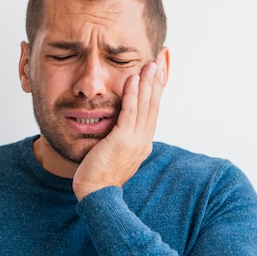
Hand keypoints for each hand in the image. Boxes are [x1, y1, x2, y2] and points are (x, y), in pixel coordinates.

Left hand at [72, 58, 165, 200]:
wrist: (96, 195)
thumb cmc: (99, 176)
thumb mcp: (114, 153)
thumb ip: (119, 138)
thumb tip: (117, 127)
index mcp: (143, 143)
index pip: (152, 111)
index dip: (156, 91)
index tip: (157, 73)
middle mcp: (144, 140)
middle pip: (154, 105)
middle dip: (157, 81)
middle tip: (159, 60)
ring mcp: (136, 140)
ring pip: (146, 106)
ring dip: (148, 82)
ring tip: (150, 63)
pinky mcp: (123, 140)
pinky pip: (131, 112)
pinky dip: (133, 95)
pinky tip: (133, 80)